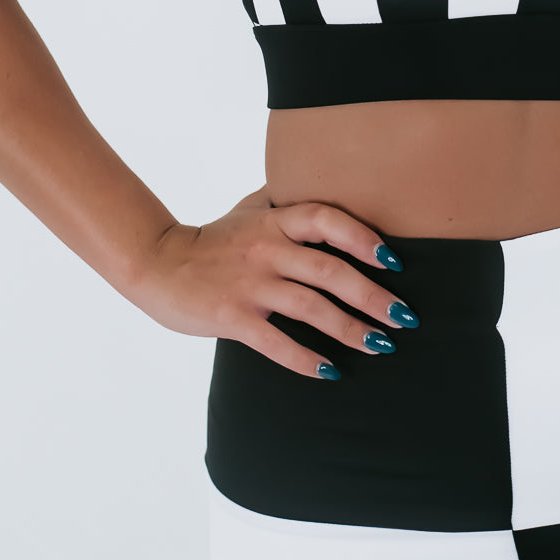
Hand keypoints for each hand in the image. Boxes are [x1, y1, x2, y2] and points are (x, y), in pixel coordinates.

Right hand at [128, 184, 413, 379]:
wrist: (154, 263)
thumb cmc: (211, 239)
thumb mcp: (249, 210)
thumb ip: (286, 202)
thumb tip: (326, 187)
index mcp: (274, 220)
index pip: (326, 219)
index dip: (363, 238)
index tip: (395, 261)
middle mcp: (265, 248)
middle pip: (330, 271)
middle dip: (373, 297)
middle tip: (405, 318)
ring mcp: (248, 284)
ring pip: (311, 308)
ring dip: (350, 330)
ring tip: (381, 346)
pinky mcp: (231, 317)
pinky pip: (275, 342)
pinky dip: (306, 359)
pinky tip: (330, 372)